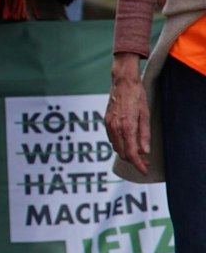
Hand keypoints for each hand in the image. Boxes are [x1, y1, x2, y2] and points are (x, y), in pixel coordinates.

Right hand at [107, 54, 152, 173]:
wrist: (122, 81)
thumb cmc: (136, 95)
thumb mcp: (145, 114)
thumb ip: (144, 134)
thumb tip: (145, 151)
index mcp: (127, 126)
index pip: (132, 153)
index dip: (138, 164)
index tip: (144, 170)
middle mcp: (115, 127)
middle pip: (122, 153)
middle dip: (134, 160)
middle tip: (145, 160)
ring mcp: (109, 124)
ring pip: (116, 147)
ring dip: (126, 152)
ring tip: (139, 152)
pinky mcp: (106, 121)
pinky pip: (111, 139)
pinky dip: (120, 145)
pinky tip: (128, 143)